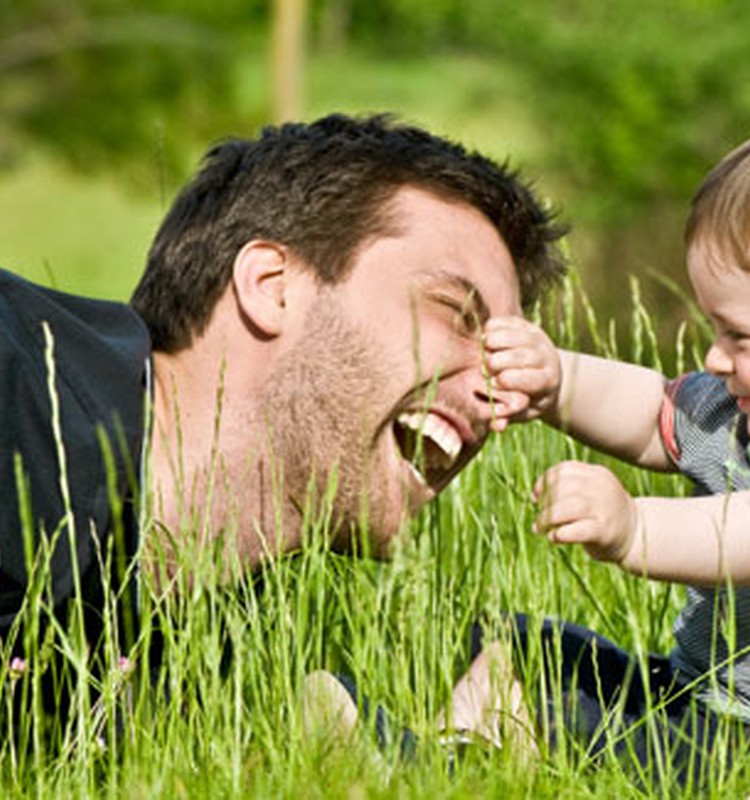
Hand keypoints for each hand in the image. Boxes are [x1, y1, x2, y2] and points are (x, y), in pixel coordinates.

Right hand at [482, 317, 559, 431]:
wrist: (547, 375)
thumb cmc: (529, 398)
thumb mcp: (524, 411)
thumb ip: (509, 416)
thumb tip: (497, 426)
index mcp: (548, 381)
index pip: (531, 379)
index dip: (508, 381)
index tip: (492, 384)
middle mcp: (547, 358)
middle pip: (522, 356)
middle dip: (498, 362)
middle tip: (484, 368)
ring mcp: (539, 339)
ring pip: (515, 336)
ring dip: (494, 342)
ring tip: (483, 351)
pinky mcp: (528, 326)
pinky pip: (509, 322)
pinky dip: (494, 327)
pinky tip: (485, 338)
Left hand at [532, 461, 638, 564]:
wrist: (636, 535)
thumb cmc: (602, 513)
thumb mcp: (590, 492)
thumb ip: (567, 488)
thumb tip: (535, 495)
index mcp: (597, 474)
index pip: (564, 470)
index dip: (544, 482)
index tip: (536, 497)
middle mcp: (602, 488)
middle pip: (563, 488)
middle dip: (544, 503)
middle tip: (539, 517)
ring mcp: (604, 509)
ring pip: (567, 507)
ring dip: (547, 518)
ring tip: (540, 528)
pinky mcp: (604, 532)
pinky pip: (576, 531)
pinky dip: (560, 534)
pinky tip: (554, 537)